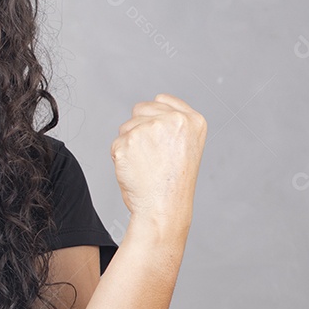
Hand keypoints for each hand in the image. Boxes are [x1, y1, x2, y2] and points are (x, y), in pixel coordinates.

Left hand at [110, 93, 206, 230]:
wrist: (164, 208)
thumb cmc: (174, 182)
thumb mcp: (188, 145)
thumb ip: (173, 123)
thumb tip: (149, 109)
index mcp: (192, 120)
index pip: (161, 100)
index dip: (155, 117)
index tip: (160, 137)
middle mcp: (172, 120)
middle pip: (140, 109)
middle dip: (140, 128)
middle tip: (154, 155)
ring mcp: (148, 129)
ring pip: (126, 126)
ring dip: (130, 143)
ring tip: (146, 164)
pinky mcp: (127, 141)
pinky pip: (116, 143)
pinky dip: (121, 157)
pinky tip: (135, 169)